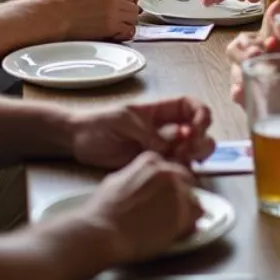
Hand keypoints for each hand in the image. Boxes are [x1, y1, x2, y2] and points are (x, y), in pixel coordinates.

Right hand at [49, 0, 138, 40]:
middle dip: (126, 10)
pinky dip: (123, 32)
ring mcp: (114, 13)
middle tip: (115, 15)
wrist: (55, 14)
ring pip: (132, 18)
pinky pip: (128, 31)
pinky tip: (114, 32)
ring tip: (113, 23)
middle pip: (133, 5)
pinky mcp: (110, 28)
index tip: (117, 2)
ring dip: (125, 21)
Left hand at [71, 97, 215, 170]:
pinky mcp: (154, 166)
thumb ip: (146, 131)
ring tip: (177, 160)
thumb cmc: (99, 123)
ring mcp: (162, 149)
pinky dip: (180, 172)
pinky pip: (175, 170)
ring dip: (193, 157)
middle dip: (200, 140)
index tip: (195, 127)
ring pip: (192, 152)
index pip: (193, 107)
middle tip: (186, 149)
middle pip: (200, 132)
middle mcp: (166, 130)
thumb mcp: (122, 119)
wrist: (78, 141)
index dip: (201, 115)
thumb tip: (168, 144)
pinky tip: (171, 172)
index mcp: (162, 111)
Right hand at [85, 151, 203, 263]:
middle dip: (178, 194)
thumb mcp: (116, 182)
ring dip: (184, 209)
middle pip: (184, 181)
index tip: (162, 196)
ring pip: (193, 198)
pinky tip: (176, 230)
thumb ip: (136, 178)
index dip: (166, 185)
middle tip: (165, 212)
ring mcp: (178, 191)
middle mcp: (168, 171)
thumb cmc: (102, 211)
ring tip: (166, 224)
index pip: (169, 169)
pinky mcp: (184, 212)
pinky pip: (197, 214)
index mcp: (151, 161)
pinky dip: (190, 222)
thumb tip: (144, 185)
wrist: (102, 232)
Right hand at [226, 2, 279, 105]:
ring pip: (238, 78)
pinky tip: (239, 94)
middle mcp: (258, 60)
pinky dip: (240, 96)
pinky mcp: (265, 96)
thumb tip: (277, 5)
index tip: (262, 47)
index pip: (242, 42)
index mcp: (263, 43)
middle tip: (257, 59)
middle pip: (236, 59)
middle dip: (242, 60)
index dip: (247, 44)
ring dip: (237, 79)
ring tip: (241, 83)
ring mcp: (260, 78)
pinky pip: (247, 97)